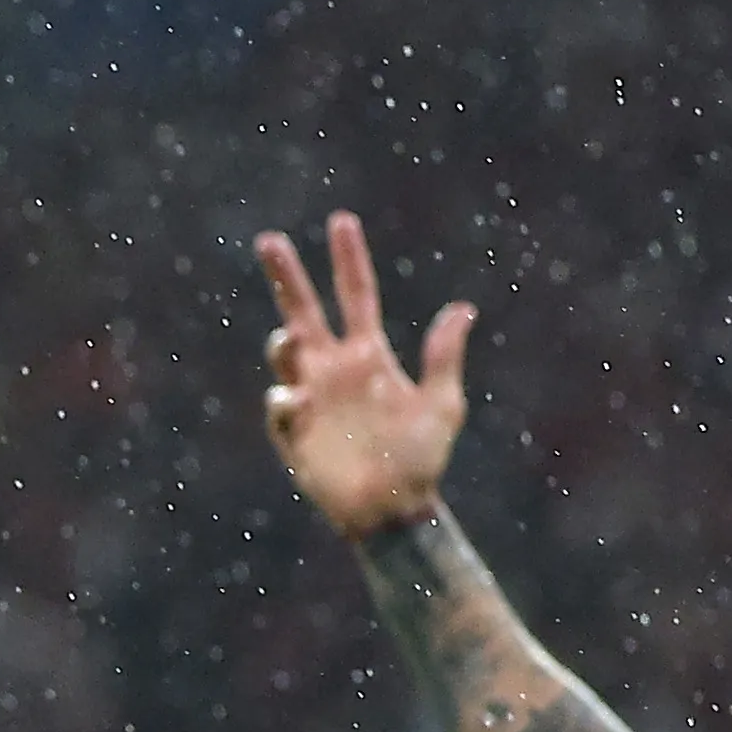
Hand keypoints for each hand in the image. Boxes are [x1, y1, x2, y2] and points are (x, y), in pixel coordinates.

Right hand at [255, 212, 472, 539]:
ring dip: (284, 342)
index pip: (356, 296)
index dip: (348, 259)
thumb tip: (462, 309)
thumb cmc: (422, 459)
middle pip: (304, 310)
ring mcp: (310, 397)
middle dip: (286, 276)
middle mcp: (334, 369)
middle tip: (269, 240)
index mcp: (369, 356)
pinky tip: (296, 401)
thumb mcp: (442, 405)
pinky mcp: (292, 433)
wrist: (392, 510)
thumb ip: (443, 357)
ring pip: (285, 352)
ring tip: (290, 341)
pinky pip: (280, 403)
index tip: (340, 221)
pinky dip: (284, 396)